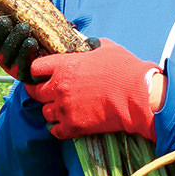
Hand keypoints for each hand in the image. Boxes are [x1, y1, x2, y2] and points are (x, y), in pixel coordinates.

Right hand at [0, 0, 52, 81]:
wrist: (65, 45)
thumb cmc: (44, 21)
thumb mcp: (40, 2)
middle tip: (5, 21)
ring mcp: (10, 61)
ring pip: (2, 55)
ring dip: (11, 42)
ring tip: (25, 29)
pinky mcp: (25, 73)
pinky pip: (21, 69)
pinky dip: (25, 56)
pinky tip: (32, 43)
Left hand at [23, 38, 163, 140]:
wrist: (139, 96)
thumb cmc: (125, 70)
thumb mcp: (106, 48)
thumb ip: (90, 46)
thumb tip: (87, 45)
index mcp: (64, 65)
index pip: (35, 68)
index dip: (38, 71)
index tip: (43, 74)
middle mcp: (60, 87)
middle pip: (35, 92)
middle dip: (41, 92)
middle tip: (49, 93)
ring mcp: (65, 108)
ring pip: (45, 112)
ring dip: (52, 110)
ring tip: (64, 108)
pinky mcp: (74, 126)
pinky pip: (55, 131)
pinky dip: (59, 128)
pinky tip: (68, 123)